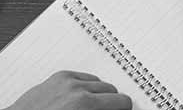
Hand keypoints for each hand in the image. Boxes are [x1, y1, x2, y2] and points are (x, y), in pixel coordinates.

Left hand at [3, 70, 131, 109]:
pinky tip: (80, 98)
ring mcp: (67, 81)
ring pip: (99, 82)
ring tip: (92, 106)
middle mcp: (77, 90)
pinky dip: (86, 86)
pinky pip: (83, 77)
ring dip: (99, 94)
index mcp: (86, 104)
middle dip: (111, 103)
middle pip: (112, 90)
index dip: (124, 109)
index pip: (122, 101)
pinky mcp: (58, 77)